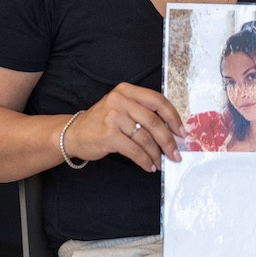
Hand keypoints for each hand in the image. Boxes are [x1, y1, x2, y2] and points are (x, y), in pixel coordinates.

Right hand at [63, 83, 183, 172]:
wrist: (74, 133)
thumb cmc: (102, 123)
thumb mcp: (120, 107)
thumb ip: (142, 112)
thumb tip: (171, 131)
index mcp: (126, 90)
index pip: (158, 101)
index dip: (173, 118)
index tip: (182, 132)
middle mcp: (120, 100)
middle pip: (154, 121)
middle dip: (168, 141)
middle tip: (176, 154)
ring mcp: (113, 117)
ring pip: (145, 138)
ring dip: (156, 154)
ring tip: (160, 162)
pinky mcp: (109, 135)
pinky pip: (135, 151)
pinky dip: (145, 161)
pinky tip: (149, 166)